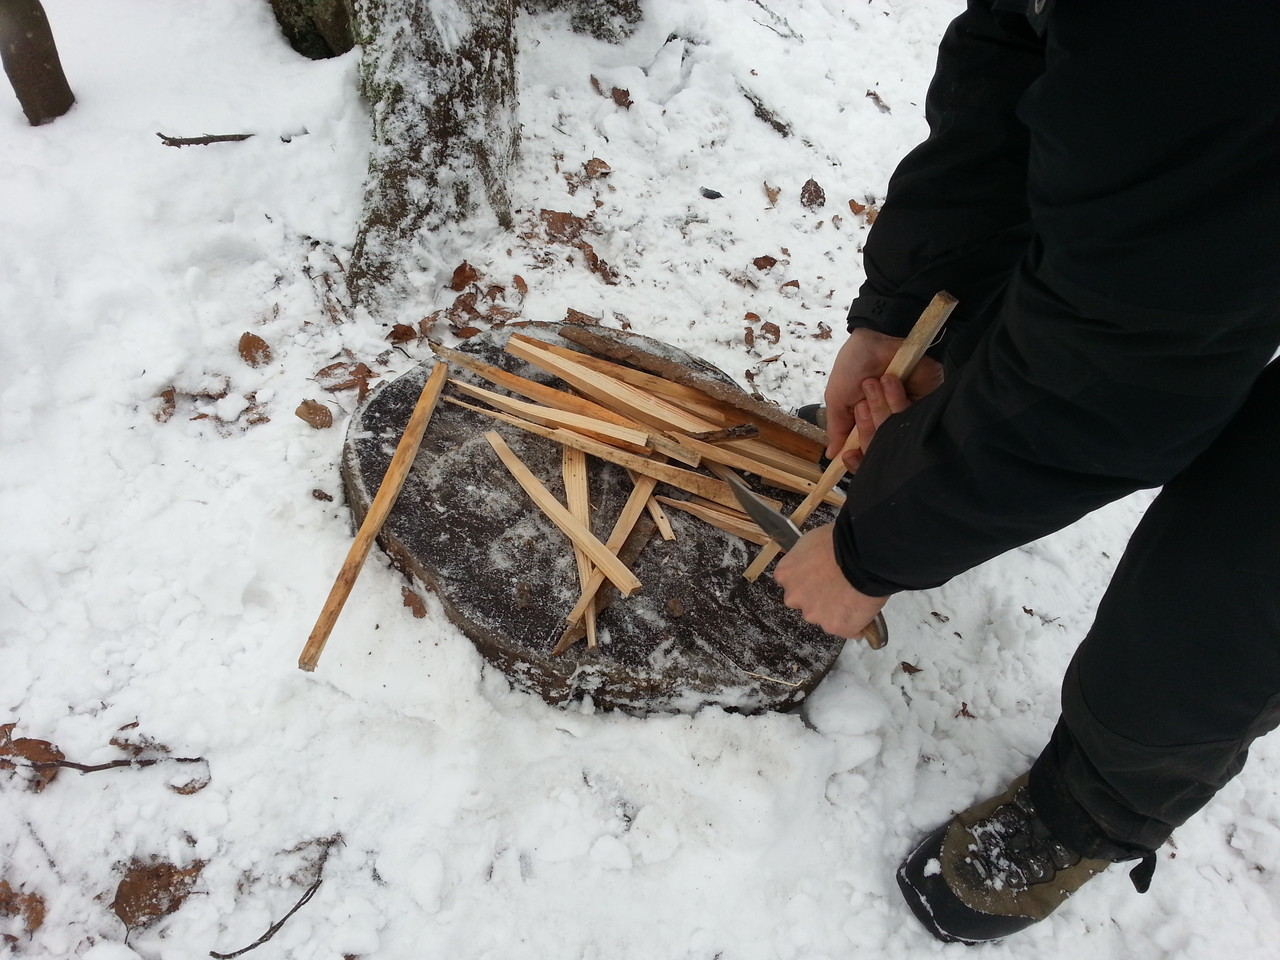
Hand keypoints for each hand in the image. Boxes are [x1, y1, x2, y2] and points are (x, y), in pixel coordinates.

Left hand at [773, 523, 887, 637]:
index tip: (821, 578)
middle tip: (838, 587)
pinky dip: (855, 623)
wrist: (862, 555)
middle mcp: (794, 598)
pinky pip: (847, 629)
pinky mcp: (836, 627)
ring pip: (824, 617)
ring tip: (854, 596)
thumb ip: (804, 560)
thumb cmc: (839, 542)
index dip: (809, 581)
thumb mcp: (810, 543)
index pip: (792, 584)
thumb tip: (813, 565)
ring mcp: (814, 615)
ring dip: (836, 611)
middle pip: (805, 603)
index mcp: (785, 575)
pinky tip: (864, 607)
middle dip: (818, 598)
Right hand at [825, 328, 943, 470]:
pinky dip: (898, 399)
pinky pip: (913, 416)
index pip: (863, 452)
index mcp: (864, 423)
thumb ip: (837, 427)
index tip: (850, 455)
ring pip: (895, 432)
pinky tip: (891, 380)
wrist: (879, 337)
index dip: (857, 458)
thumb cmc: (854, 364)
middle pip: (879, 446)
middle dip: (867, 425)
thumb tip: (831, 455)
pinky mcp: (924, 403)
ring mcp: (905, 413)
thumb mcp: (837, 397)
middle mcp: (884, 422)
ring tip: (875, 382)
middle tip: (862, 403)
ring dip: (881, 406)